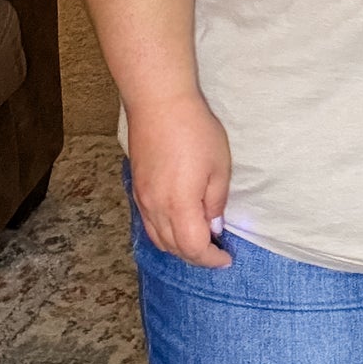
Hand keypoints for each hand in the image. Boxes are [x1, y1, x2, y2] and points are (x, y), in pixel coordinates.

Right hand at [127, 91, 233, 266]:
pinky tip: (179, 225)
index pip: (193, 248)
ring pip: (158, 238)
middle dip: (196, 256)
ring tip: (200, 241)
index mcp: (179, 205)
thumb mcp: (219, 167)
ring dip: (179, 247)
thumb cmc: (195, 132)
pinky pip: (148, 224)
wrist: (160, 105)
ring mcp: (142, 199)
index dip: (210, 259)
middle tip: (217, 251)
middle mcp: (155, 208)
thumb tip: (214, 227)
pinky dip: (165, 234)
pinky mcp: (136, 189)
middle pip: (173, 248)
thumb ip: (216, 202)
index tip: (226, 258)